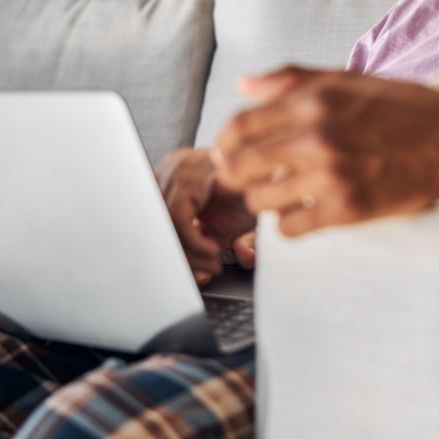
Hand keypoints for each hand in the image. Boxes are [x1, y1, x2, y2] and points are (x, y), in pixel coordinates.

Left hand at [155, 147, 255, 283]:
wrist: (285, 181)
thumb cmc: (258, 197)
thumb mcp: (223, 227)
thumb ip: (201, 245)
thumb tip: (196, 273)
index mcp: (176, 173)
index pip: (153, 215)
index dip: (171, 248)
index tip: (194, 271)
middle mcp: (175, 165)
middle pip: (155, 219)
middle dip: (180, 254)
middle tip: (202, 272)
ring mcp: (182, 165)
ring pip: (163, 221)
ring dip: (187, 252)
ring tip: (210, 263)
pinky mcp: (194, 173)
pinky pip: (178, 218)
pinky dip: (193, 242)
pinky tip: (213, 249)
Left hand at [211, 67, 438, 236]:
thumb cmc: (404, 107)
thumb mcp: (349, 80)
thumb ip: (292, 80)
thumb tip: (243, 84)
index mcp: (314, 100)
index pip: (239, 125)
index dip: (225, 143)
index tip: (231, 153)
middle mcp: (318, 136)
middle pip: (239, 166)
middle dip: (237, 175)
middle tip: (249, 179)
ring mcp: (332, 175)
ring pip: (261, 200)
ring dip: (265, 200)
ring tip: (284, 195)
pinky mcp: (349, 209)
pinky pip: (290, 228)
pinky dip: (290, 224)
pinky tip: (305, 213)